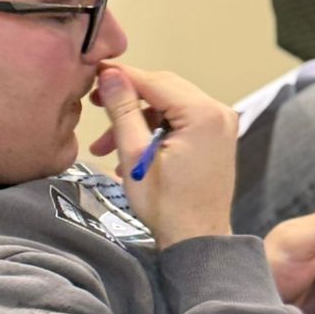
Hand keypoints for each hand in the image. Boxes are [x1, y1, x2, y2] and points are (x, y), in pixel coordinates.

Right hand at [90, 65, 236, 247]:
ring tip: (105, 146)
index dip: (120, 76)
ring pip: (169, 105)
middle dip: (127, 100)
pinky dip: (155, 130)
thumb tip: (111, 74)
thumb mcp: (135, 156)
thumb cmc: (167, 207)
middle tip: (95, 106)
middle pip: (163, 89)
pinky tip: (130, 153)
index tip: (93, 73)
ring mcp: (221, 125)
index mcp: (203, 114)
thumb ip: (123, 111)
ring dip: (137, 120)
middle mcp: (219, 113)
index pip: (154, 81)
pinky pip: (181, 120)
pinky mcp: (216, 137)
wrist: (198, 240)